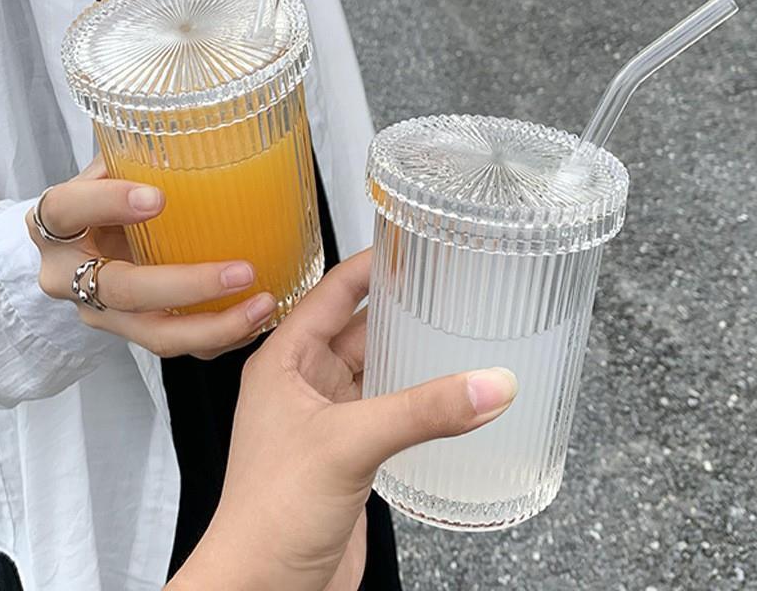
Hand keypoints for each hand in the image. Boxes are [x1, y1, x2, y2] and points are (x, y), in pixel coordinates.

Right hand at [25, 156, 275, 358]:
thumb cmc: (105, 200)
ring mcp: (104, 312)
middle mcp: (71, 276)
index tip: (156, 196)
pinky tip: (258, 319)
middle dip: (186, 285)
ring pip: (155, 334)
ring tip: (263, 304)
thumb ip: (140, 155)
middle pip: (123, 290)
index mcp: (59, 224)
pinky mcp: (135, 331)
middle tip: (241, 271)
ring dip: (214, 326)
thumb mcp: (111, 170)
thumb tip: (200, 128)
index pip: (68, 210)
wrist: (83, 245)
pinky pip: (181, 345)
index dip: (108, 203)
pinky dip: (222, 336)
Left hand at [169, 250, 517, 590]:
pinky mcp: (349, 452)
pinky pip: (389, 408)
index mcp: (284, 361)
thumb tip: (488, 383)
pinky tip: (448, 391)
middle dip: (398, 305)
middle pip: (358, 327)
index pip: (330, 292)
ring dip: (411, 352)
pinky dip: (417, 397)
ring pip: (376, 368)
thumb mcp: (347, 444)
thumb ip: (422, 410)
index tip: (407, 241)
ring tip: (456, 327)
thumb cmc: (267, 515)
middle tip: (444, 281)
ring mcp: (327, 418)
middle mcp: (304, 384)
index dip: (368, 264)